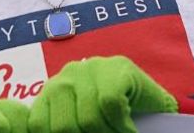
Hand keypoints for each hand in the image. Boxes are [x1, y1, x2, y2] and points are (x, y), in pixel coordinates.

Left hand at [27, 56, 177, 132]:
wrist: (154, 107)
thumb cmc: (116, 118)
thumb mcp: (79, 122)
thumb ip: (61, 126)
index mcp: (53, 90)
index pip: (38, 124)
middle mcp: (68, 74)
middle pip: (63, 126)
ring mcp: (92, 67)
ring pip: (88, 119)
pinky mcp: (117, 67)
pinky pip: (110, 105)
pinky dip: (122, 126)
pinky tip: (129, 129)